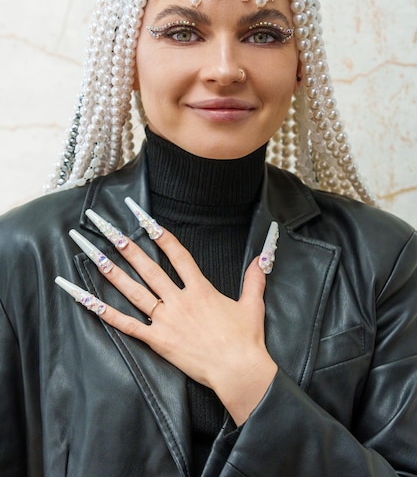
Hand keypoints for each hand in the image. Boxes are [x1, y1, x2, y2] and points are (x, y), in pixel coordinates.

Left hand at [59, 206, 278, 424]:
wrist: (238, 370)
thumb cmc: (246, 339)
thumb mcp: (252, 304)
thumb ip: (254, 278)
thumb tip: (263, 257)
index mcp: (200, 289)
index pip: (178, 255)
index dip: (161, 235)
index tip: (145, 219)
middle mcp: (179, 300)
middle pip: (149, 269)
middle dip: (128, 247)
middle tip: (110, 230)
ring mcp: (167, 320)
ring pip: (134, 292)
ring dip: (113, 273)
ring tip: (95, 256)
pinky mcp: (159, 341)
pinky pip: (129, 326)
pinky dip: (108, 314)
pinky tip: (90, 301)